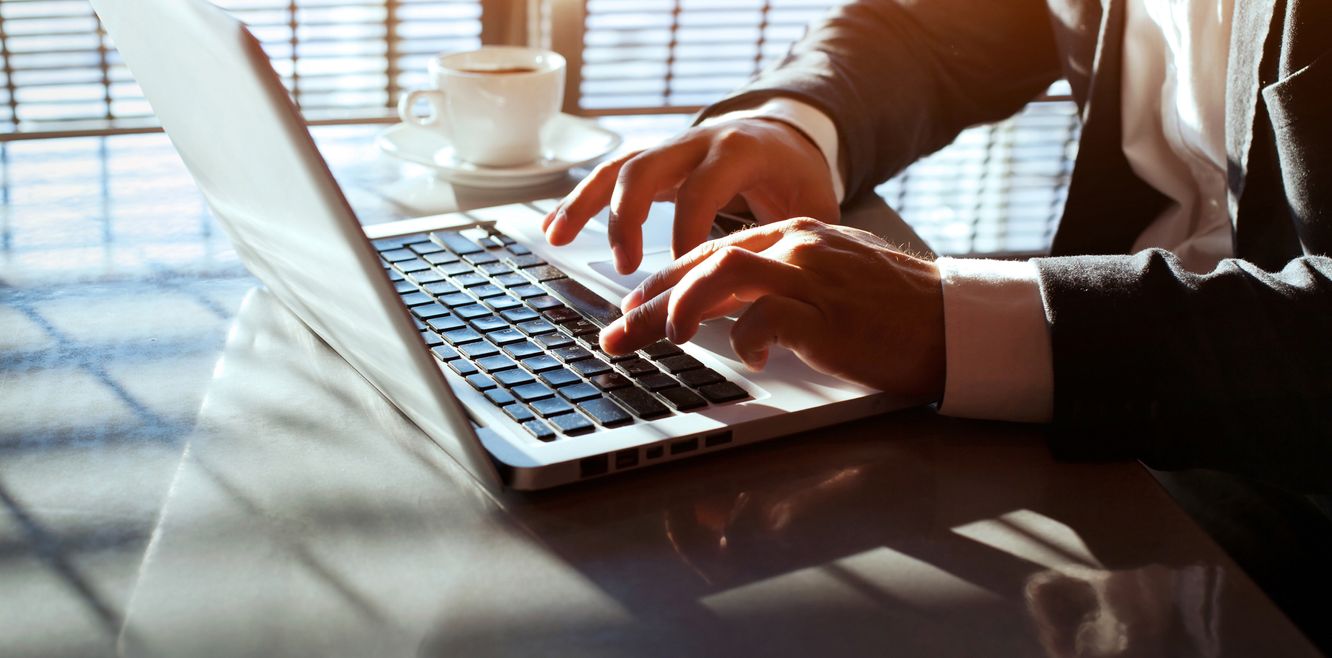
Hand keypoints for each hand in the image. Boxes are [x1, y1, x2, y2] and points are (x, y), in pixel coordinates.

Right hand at [543, 117, 839, 274]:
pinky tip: (554, 229)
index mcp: (740, 151)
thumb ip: (792, 245)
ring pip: (618, 167)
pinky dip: (579, 200)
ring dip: (585, 204)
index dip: (686, 236)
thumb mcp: (812, 206)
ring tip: (558, 240)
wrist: (788, 134)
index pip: (701, 190)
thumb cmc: (798, 177)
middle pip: (646, 169)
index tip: (683, 281)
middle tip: (627, 268)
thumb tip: (775, 298)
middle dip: (628, 218)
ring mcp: (671, 147)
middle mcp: (698, 142)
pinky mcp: (654, 159)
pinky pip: (609, 173)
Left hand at [599, 218, 946, 400]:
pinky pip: (768, 317)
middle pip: (702, 263)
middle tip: (616, 337)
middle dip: (650, 302)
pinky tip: (746, 358)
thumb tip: (724, 315)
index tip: (632, 312)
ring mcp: (812, 275)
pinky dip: (745, 338)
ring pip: (724, 273)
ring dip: (682, 307)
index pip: (710, 252)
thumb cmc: (890, 312)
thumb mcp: (827, 283)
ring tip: (663, 339)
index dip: (663, 283)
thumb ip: (777, 287)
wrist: (950, 322)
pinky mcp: (828, 312)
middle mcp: (796, 245)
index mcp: (793, 235)